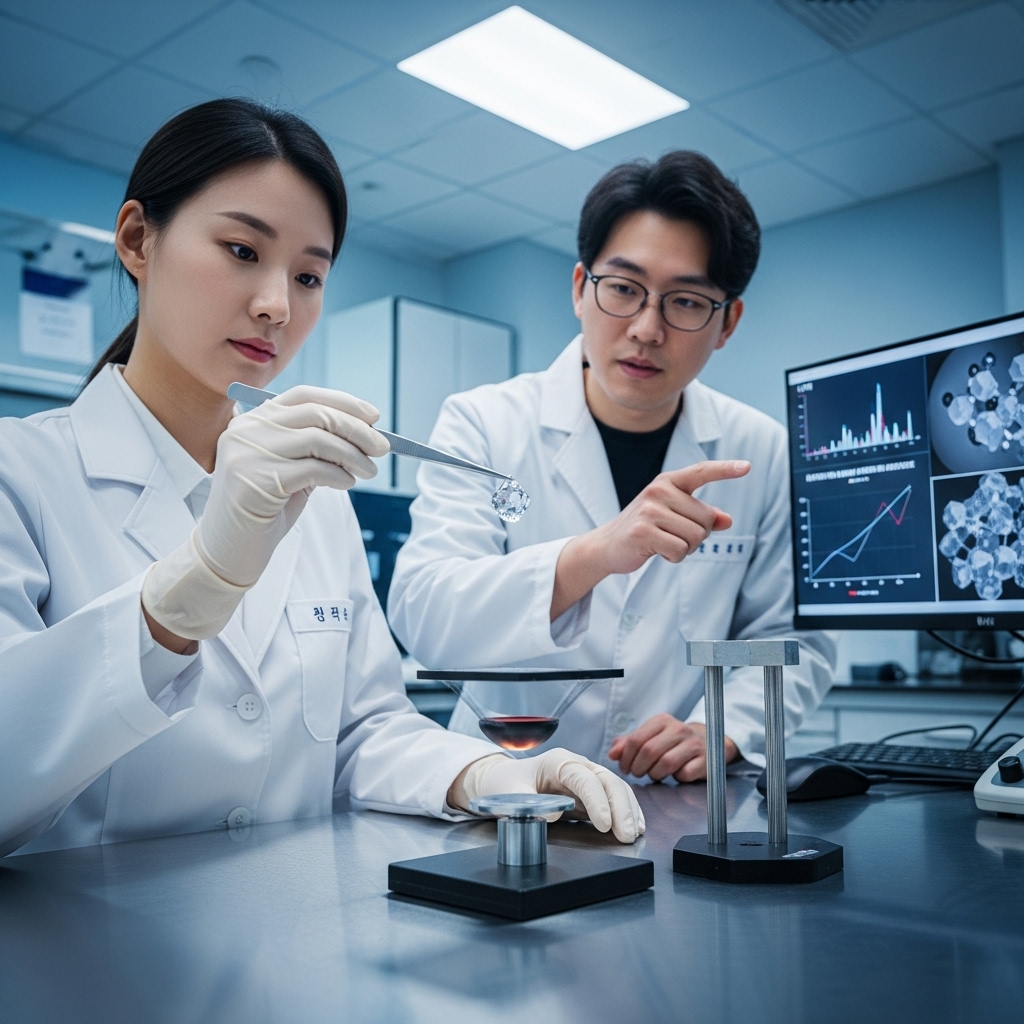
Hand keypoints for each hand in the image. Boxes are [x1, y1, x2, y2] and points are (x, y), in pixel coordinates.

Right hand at [143, 385, 388, 640]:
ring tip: (369, 471)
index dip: (344, 402)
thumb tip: (365, 431)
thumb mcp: (290, 469)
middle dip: (357, 430)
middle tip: (383, 447)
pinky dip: (339, 475)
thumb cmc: (263, 511)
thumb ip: (315, 446)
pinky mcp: (256, 480)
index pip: (305, 396)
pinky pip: (313, 468)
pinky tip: (346, 484)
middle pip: (316, 414)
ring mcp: (248, 453)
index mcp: (252, 420)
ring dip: (353, 455)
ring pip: (319, 439)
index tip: (374, 416)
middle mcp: (247, 430)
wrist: (226, 552)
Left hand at [449, 748, 644, 842]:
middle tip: (626, 835)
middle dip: (621, 807)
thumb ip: (528, 804)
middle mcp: (576, 765)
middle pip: (607, 781)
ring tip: (634, 833)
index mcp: (557, 761)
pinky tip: (635, 825)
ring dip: (628, 810)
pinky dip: (627, 811)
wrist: (503, 782)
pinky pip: (614, 798)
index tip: (604, 825)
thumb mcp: (508, 794)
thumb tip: (554, 814)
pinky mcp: (590, 793)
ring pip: (616, 788)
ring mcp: (586, 777)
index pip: (584, 779)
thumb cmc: (505, 785)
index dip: (597, 801)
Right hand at [551, 460, 749, 619]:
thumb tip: (728, 520)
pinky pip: (680, 550)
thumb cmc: (646, 529)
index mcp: (668, 482)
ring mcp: (649, 510)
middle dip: (698, 535)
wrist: (607, 546)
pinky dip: (674, 557)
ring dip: (686, 548)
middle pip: (706, 518)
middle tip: (673, 536)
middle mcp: (659, 491)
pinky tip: (657, 552)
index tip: (747, 467)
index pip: (701, 472)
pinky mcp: (643, 531)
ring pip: (696, 536)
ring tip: (664, 543)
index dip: (725, 470)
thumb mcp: (674, 517)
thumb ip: (702, 516)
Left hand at [608, 714, 739, 782]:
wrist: (709, 743)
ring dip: (655, 774)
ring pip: (666, 763)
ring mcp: (693, 744)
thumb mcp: (651, 737)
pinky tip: (676, 775)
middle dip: (638, 768)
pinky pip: (684, 773)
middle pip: (649, 752)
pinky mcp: (705, 760)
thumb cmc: (673, 742)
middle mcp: (678, 729)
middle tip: (637, 773)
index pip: (636, 740)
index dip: (626, 758)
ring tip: (654, 775)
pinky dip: (676, 778)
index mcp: (662, 721)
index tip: (624, 768)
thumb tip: (612, 754)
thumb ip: (629, 744)